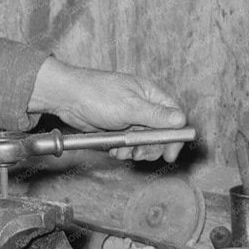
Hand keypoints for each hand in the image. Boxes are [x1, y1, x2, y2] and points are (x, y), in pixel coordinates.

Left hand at [29, 58, 187, 161]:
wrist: (67, 98)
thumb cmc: (96, 94)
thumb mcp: (129, 106)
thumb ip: (155, 115)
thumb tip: (181, 120)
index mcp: (151, 95)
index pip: (174, 117)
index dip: (175, 137)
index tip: (170, 153)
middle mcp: (144, 106)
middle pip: (161, 134)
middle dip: (151, 147)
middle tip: (139, 154)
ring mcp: (131, 118)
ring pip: (144, 142)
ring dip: (135, 150)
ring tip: (122, 151)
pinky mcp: (119, 128)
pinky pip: (129, 145)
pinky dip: (123, 150)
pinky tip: (114, 149)